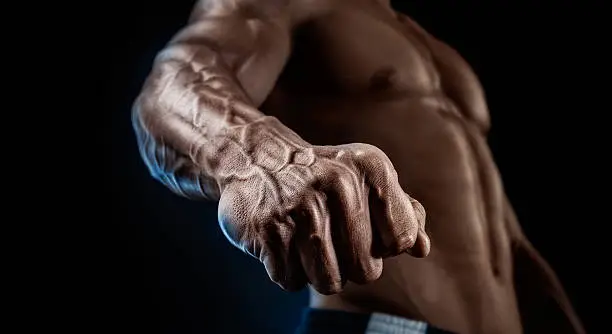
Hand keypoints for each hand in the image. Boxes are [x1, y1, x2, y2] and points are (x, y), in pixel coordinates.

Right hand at [216, 118, 429, 294]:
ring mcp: (301, 207)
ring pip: (330, 283)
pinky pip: (292, 281)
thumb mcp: (365, 179)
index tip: (362, 226)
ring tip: (305, 240)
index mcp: (371, 167)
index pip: (402, 240)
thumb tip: (422, 249)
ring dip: (318, 271)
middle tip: (329, 235)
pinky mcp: (268, 230)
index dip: (383, 244)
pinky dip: (287, 269)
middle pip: (368, 271)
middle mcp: (339, 183)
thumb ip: (401, 212)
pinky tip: (281, 239)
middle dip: (350, 263)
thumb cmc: (321, 177)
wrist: (254, 157)